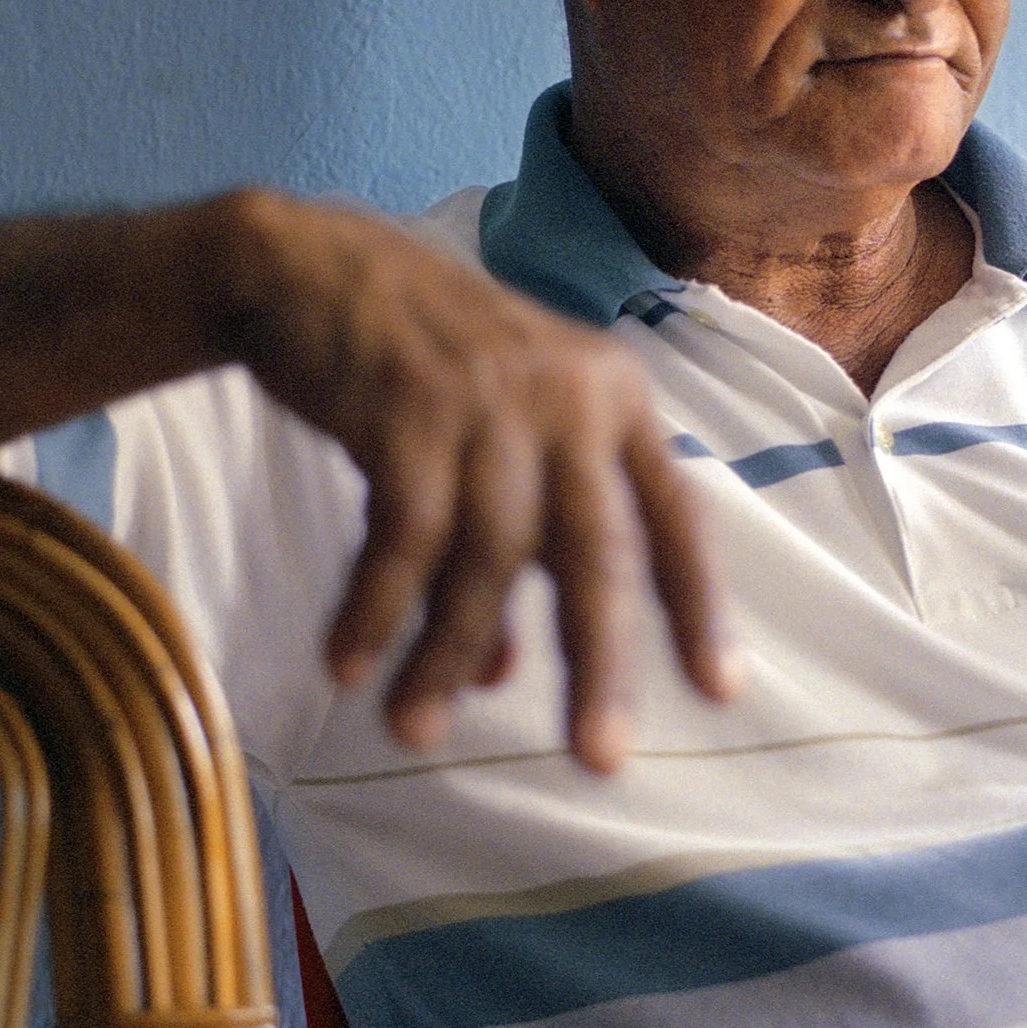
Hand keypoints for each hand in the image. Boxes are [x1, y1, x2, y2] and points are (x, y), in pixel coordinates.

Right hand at [210, 189, 737, 770]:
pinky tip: (348, 665)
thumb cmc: (414, 369)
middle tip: (597, 760)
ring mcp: (490, 400)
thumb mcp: (485, 447)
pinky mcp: (409, 408)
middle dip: (598, 664)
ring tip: (413, 730)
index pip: (675, 516)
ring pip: (487, 557)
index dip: (699, 608)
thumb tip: (497, 676)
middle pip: (596, 552)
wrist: (307, 268)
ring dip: (446, 654)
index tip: (719, 693)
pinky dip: (375, 609)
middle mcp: (570, 398)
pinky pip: (401, 538)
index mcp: (615, 399)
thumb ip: (506, 555)